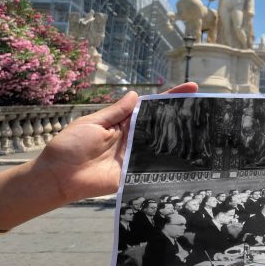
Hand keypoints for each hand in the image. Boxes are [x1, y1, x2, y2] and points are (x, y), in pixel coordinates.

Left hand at [34, 83, 197, 202]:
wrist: (57, 177)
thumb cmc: (69, 147)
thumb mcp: (92, 123)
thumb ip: (116, 112)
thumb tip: (136, 95)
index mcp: (122, 123)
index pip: (150, 106)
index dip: (170, 97)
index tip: (191, 87)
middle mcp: (132, 138)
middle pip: (161, 124)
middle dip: (183, 114)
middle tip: (207, 106)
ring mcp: (135, 157)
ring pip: (162, 144)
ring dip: (181, 137)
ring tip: (206, 127)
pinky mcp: (135, 174)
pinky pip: (154, 166)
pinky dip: (170, 162)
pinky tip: (189, 156)